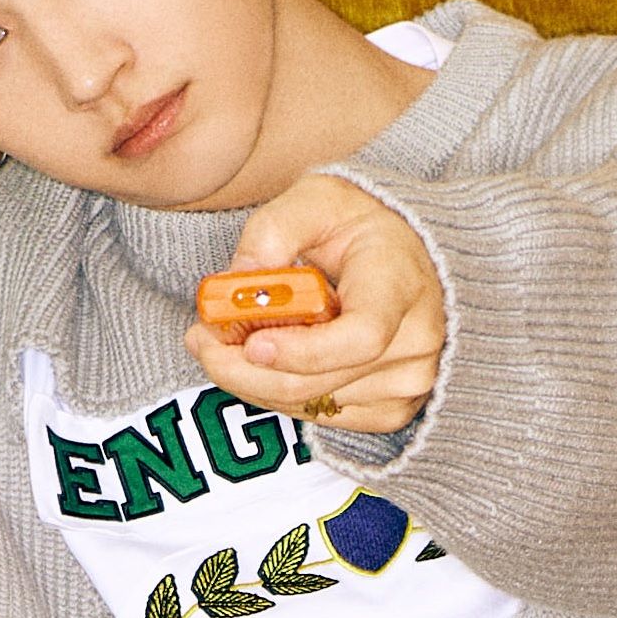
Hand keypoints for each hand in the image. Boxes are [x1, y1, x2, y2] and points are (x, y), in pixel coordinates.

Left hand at [183, 174, 443, 436]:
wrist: (403, 255)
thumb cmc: (357, 226)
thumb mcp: (315, 200)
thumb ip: (274, 231)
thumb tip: (241, 277)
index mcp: (401, 285)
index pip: (361, 336)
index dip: (302, 350)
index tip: (251, 343)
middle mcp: (416, 341)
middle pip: (322, 381)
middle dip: (247, 370)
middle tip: (201, 343)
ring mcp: (409, 382)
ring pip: (311, 403)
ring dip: (254, 380)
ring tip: (222, 343)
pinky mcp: (393, 409)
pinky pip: (321, 416)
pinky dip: (278, 394)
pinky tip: (261, 363)